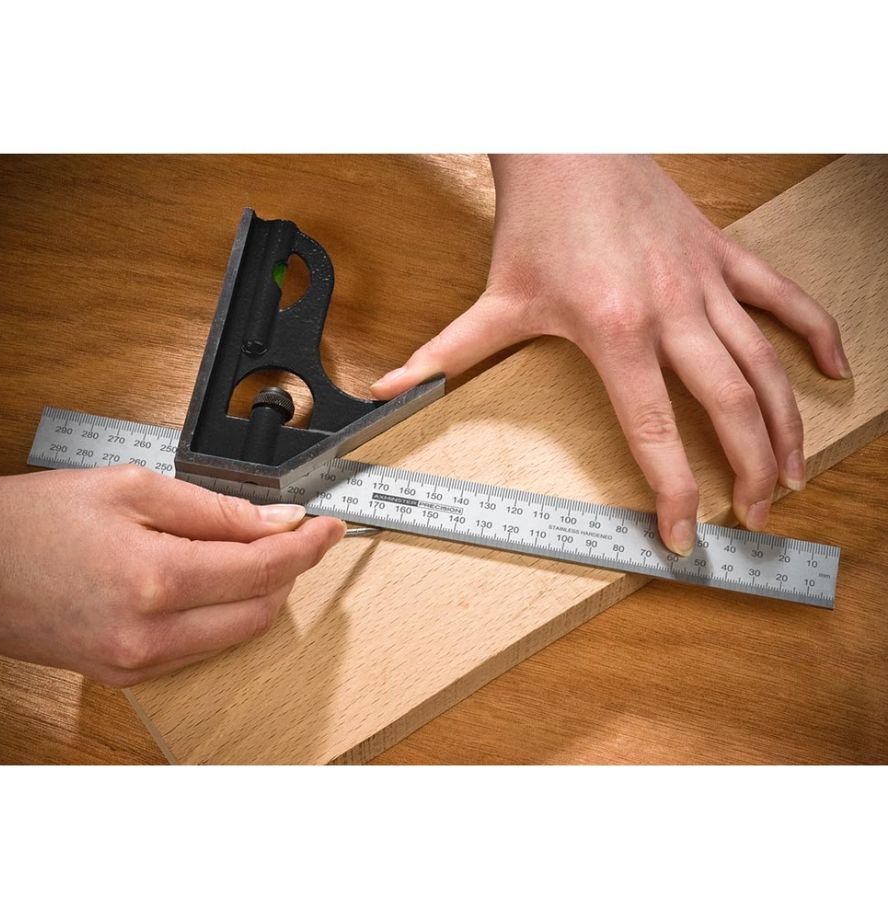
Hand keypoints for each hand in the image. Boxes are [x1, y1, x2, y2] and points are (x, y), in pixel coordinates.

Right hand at [0, 467, 344, 685]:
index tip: (328, 528)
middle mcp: (151, 636)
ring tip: (249, 550)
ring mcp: (137, 664)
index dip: (308, 546)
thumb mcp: (131, 487)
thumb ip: (213, 509)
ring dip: (258, 594)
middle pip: (261, 611)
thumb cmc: (33, 520)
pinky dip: (222, 615)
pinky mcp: (126, 675)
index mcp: (155, 580)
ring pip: (236, 635)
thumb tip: (274, 521)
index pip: (264, 568)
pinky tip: (214, 581)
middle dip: (288, 571)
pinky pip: (201, 648)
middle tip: (294, 534)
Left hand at [372, 155, 850, 554]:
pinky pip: (784, 297)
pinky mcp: (722, 256)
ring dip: (786, 424)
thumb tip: (384, 391)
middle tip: (754, 516)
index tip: (682, 535)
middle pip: (730, 405)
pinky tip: (836, 373)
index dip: (673, 491)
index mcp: (615, 332)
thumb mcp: (495, 299)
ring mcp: (705, 282)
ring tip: (792, 474)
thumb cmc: (537, 222)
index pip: (655, 429)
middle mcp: (672, 311)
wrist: (572, 144)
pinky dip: (816, 334)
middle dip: (748, 470)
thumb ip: (443, 355)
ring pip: (764, 363)